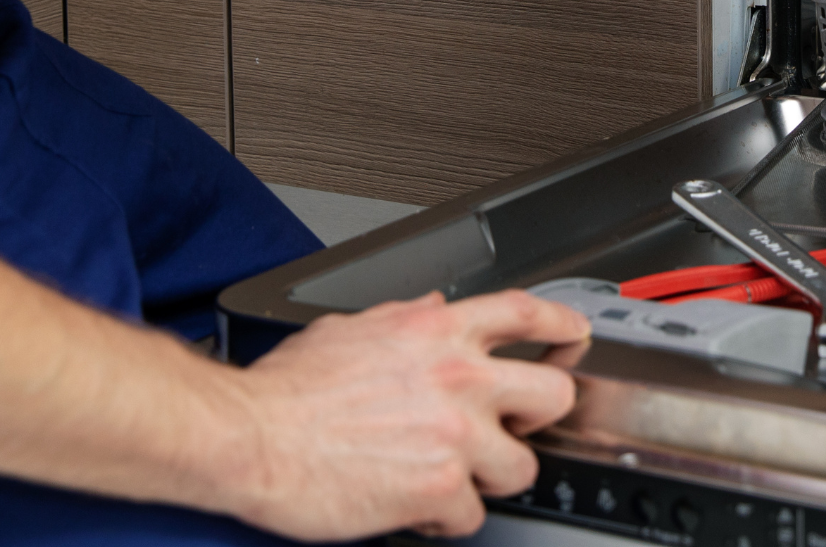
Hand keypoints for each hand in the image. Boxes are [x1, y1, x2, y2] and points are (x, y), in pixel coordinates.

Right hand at [217, 290, 590, 541]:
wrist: (250, 436)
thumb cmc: (287, 389)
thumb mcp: (353, 328)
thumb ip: (406, 318)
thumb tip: (433, 309)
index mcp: (437, 330)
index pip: (525, 314)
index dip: (562, 324)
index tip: (575, 334)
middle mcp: (457, 376)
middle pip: (552, 394)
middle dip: (538, 416)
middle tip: (514, 428)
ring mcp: (455, 434)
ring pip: (521, 466)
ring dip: (489, 476)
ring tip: (452, 474)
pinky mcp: (440, 488)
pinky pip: (472, 516)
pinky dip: (446, 517)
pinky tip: (417, 505)